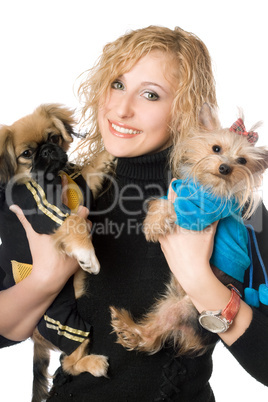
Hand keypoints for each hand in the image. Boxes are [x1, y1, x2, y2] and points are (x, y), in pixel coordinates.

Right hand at [9, 205, 88, 293]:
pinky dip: (83, 240)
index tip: (79, 209)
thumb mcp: (33, 236)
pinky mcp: (84, 255)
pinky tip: (75, 240)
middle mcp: (78, 237)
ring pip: (88, 233)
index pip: (81, 215)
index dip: (81, 210)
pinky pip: (88, 243)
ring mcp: (82, 247)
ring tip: (75, 229)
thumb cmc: (41, 257)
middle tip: (76, 218)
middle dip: (82, 219)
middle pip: (86, 223)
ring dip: (83, 230)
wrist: (48, 278)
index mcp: (67, 230)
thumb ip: (25, 220)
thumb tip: (15, 207)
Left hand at [158, 179, 217, 293]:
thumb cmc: (201, 254)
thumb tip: (218, 208)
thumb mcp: (209, 233)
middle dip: (172, 202)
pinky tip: (174, 228)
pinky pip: (163, 232)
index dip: (174, 190)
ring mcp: (163, 237)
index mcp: (178, 222)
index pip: (173, 201)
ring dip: (169, 216)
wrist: (192, 275)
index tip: (174, 182)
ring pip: (164, 222)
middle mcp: (167, 228)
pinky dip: (168, 227)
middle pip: (167, 210)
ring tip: (177, 212)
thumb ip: (212, 219)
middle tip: (176, 195)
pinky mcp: (162, 245)